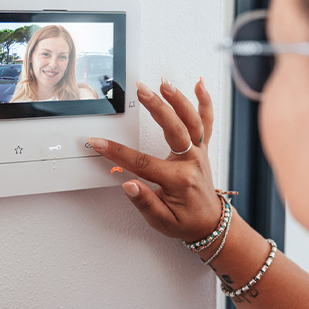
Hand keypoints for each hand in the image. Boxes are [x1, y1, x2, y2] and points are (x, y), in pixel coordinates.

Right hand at [89, 78, 221, 242]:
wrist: (210, 224)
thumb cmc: (185, 223)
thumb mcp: (161, 222)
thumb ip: (145, 203)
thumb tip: (128, 185)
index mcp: (178, 180)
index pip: (142, 162)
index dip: (116, 152)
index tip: (98, 142)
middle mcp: (191, 162)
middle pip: (174, 129)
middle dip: (156, 107)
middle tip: (142, 90)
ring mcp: (199, 153)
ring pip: (192, 121)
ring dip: (179, 99)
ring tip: (164, 83)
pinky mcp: (203, 149)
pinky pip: (207, 122)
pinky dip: (205, 102)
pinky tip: (200, 85)